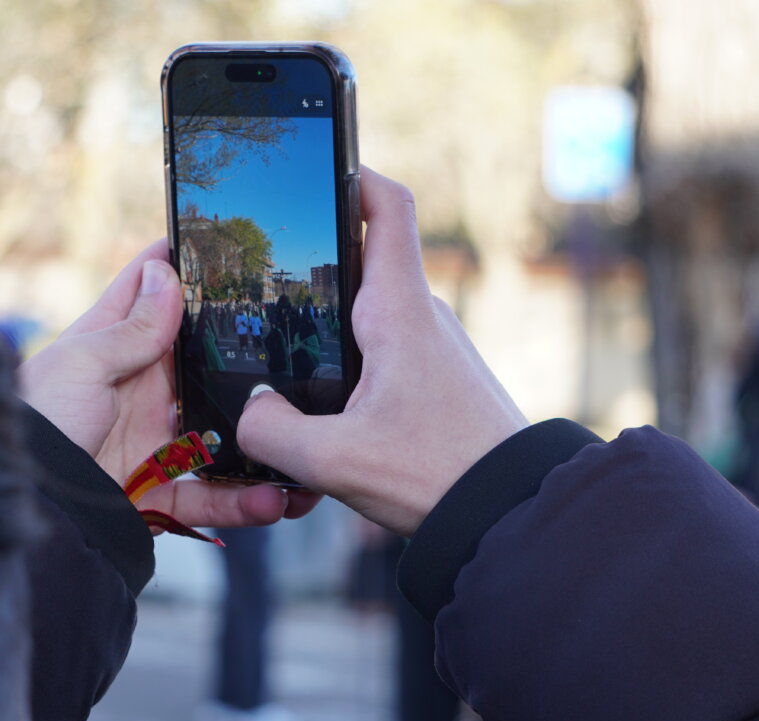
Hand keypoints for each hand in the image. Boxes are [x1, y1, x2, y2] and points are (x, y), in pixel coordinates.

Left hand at [19, 240, 318, 527]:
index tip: (217, 244)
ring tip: (292, 437)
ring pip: (218, 436)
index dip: (177, 267)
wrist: (27, 506)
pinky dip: (242, 502)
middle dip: (241, 356)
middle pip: (198, 365)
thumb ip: (130, 328)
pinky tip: (274, 497)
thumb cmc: (38, 422)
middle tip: (287, 341)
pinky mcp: (156, 493)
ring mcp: (149, 443)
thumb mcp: (81, 363)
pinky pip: (209, 497)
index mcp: (108, 349)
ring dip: (256, 440)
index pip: (144, 296)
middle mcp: (134, 393)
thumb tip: (164, 273)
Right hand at [237, 167, 527, 536]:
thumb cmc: (438, 475)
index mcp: (399, 311)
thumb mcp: (335, 461)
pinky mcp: (436, 380)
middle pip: (365, 261)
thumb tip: (248, 412)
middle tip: (265, 281)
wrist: (510, 513)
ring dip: (332, 323)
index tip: (317, 168)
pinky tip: (325, 403)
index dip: (353, 174)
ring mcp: (433, 348)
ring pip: (372, 313)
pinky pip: (385, 350)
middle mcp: (421, 317)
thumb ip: (273, 433)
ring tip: (285, 352)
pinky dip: (351, 360)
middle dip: (316, 264)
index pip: (387, 208)